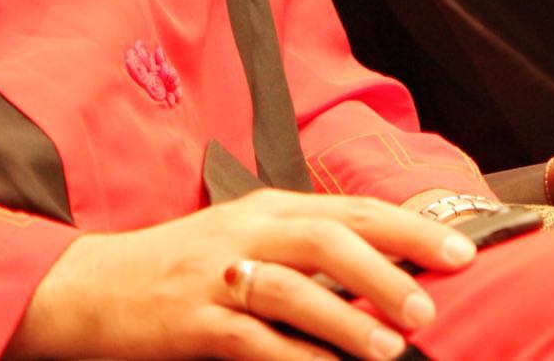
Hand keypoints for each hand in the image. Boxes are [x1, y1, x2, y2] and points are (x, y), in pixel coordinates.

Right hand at [6, 187, 477, 359]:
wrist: (93, 286)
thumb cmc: (177, 267)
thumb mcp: (241, 241)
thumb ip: (299, 248)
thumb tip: (379, 275)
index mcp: (264, 207)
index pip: (348, 208)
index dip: (406, 228)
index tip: (459, 252)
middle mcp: (246, 232)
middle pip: (327, 236)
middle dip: (386, 268)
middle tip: (431, 303)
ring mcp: (219, 275)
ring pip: (294, 288)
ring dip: (347, 319)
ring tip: (392, 348)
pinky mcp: (196, 321)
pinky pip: (254, 341)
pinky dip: (296, 359)